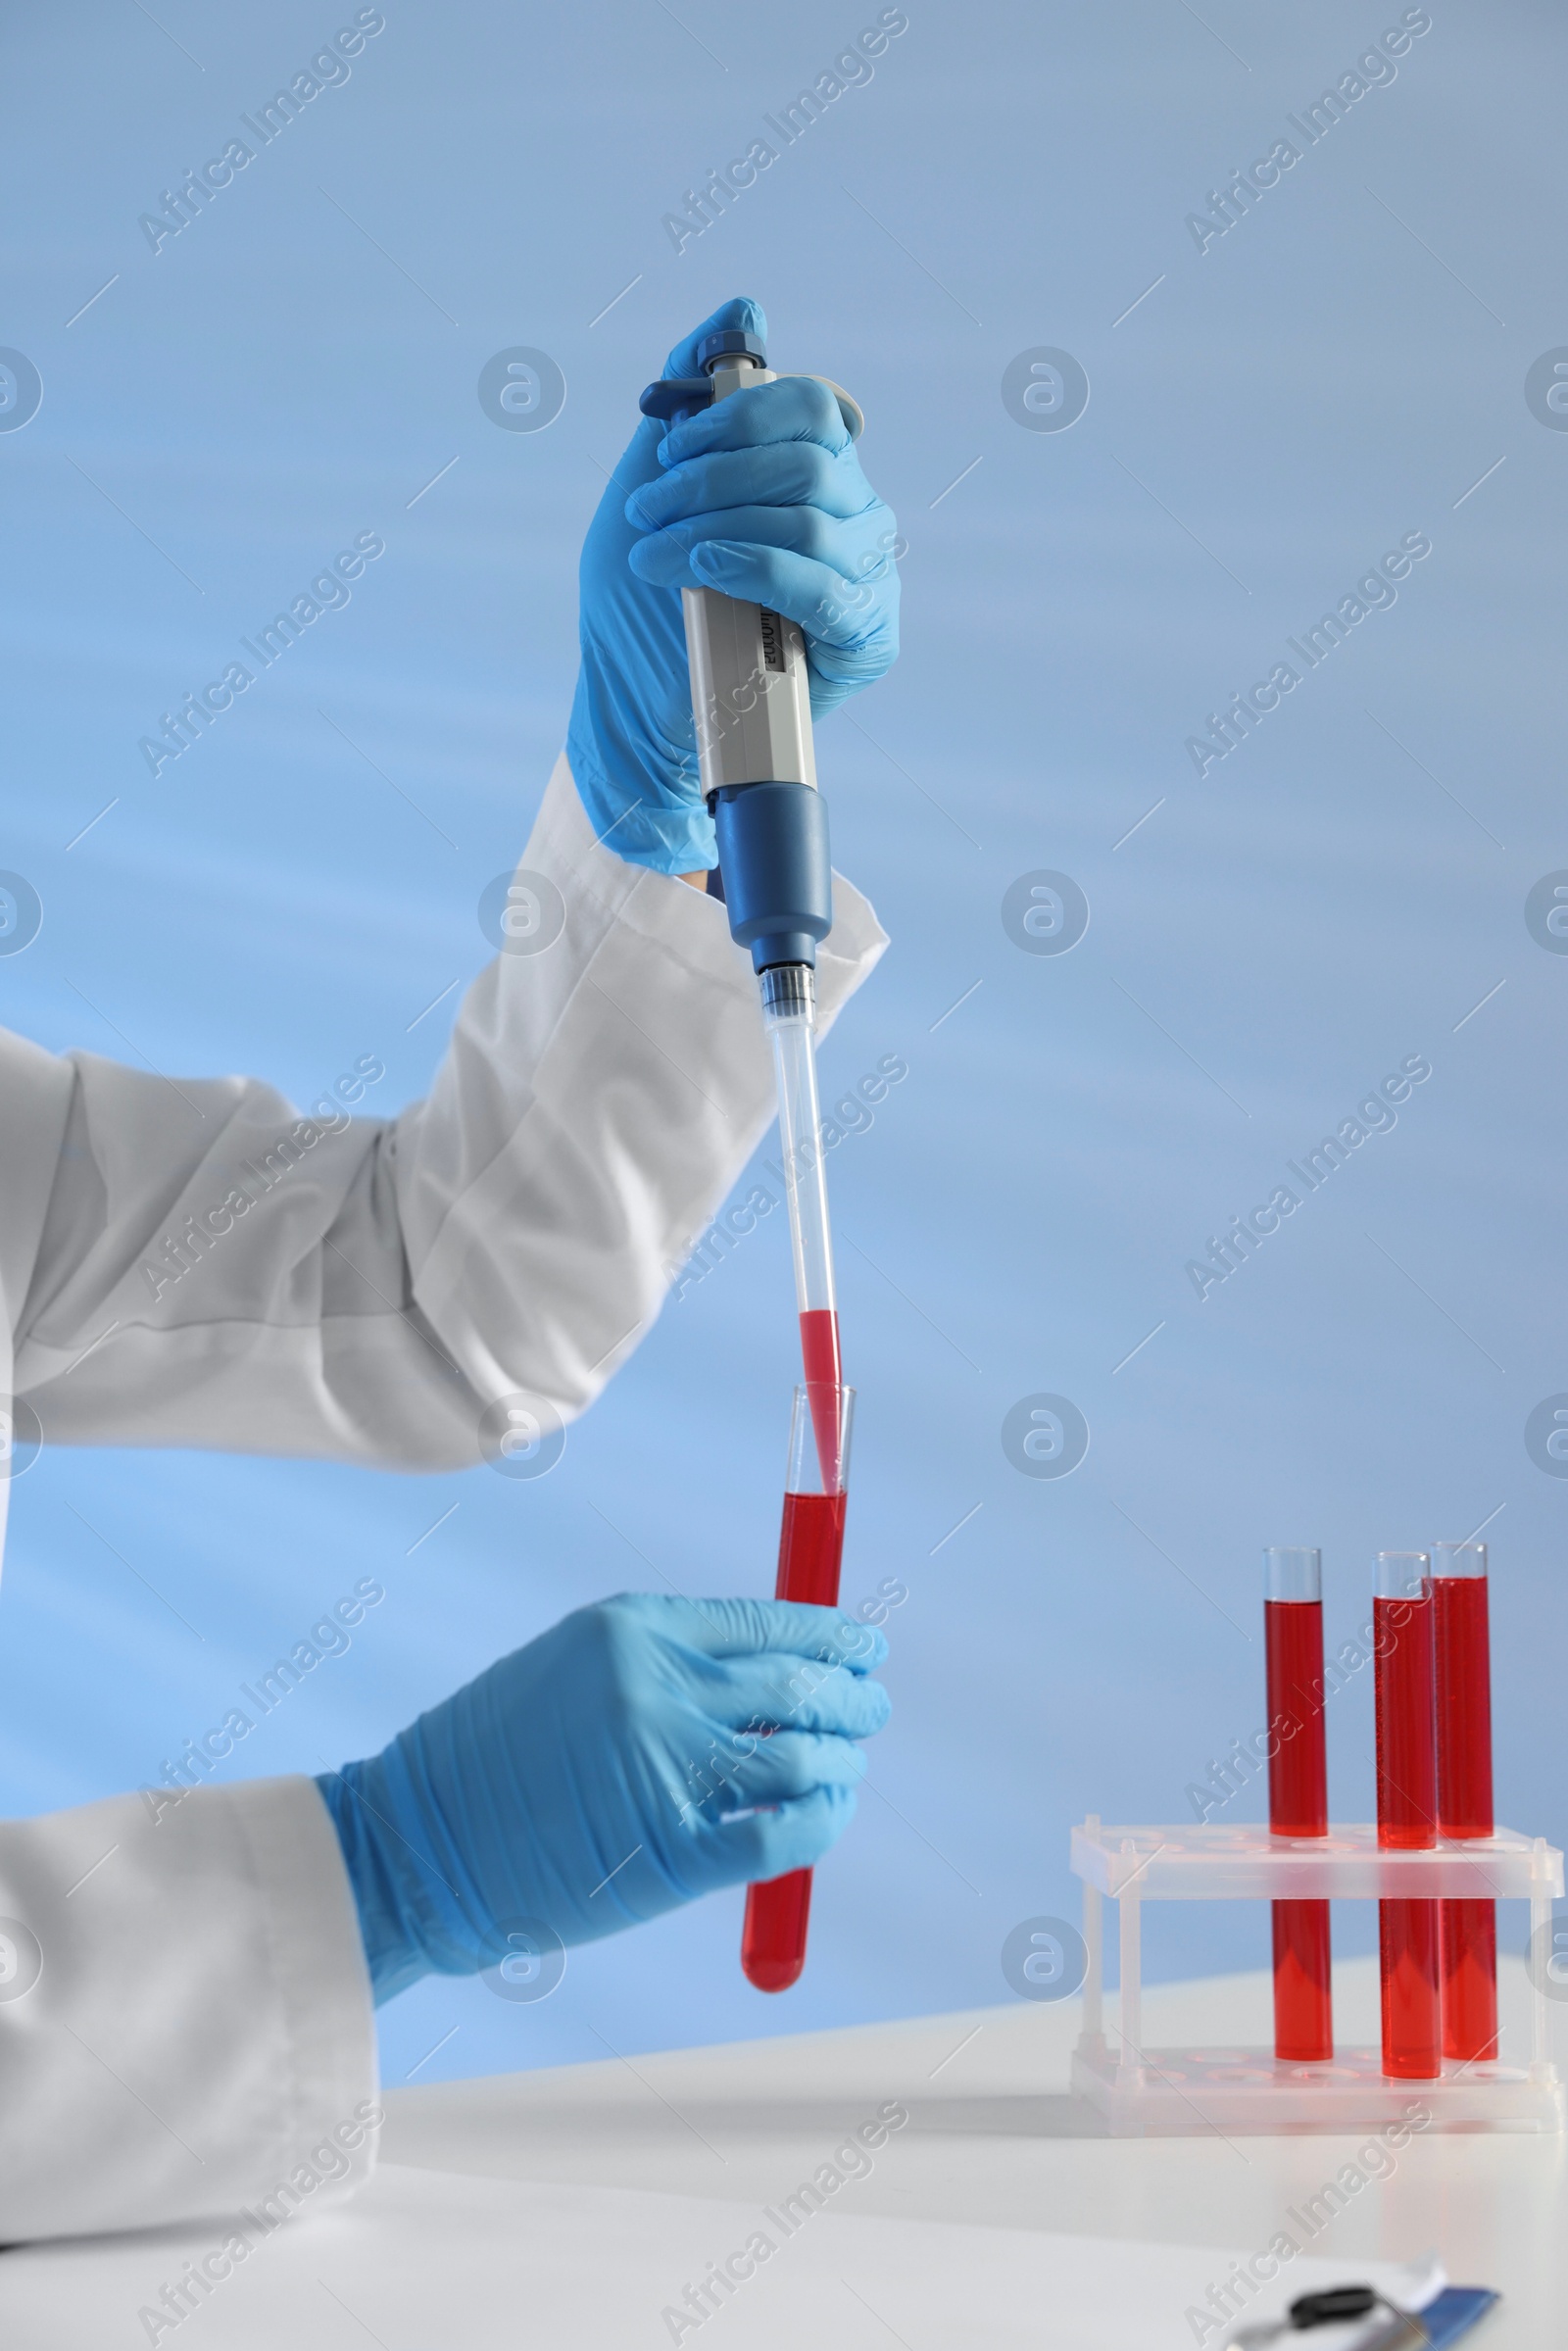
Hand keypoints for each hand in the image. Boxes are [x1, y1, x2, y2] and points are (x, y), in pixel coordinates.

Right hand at [316, 1593, 891, 2001]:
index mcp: (633, 1629)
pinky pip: (782, 1832)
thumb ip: (667, 1662)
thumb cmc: (495, 1756)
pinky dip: (820, 1822)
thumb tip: (773, 1664)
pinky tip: (823, 1815)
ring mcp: (665, 1770)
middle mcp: (657, 1688)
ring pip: (803, 1753)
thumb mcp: (574, 1666)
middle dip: (853, 1695)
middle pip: (799, 1682)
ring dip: (843, 1760)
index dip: (832, 1635)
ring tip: (847, 1765)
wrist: (420, 1843)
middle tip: (872, 1707)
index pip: (769, 1620)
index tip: (864, 1647)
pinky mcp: (670, 1853)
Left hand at [566, 296, 899, 876]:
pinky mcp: (867, 637)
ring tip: (655, 555)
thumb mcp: (653, 480)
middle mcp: (854, 515)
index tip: (668, 448)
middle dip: (714, 475)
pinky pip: (823, 583)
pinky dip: (753, 566)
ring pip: (813, 515)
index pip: (812, 407)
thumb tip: (745, 307)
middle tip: (647, 511)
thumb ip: (696, 390)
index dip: (737, 416)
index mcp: (815, 472)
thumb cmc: (644, 601)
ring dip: (715, 524)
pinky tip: (703, 568)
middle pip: (813, 456)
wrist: (637, 708)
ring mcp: (868, 575)